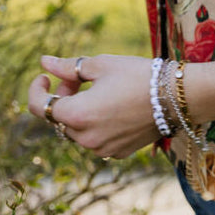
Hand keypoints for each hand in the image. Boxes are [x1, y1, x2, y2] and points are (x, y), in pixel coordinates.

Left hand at [28, 54, 158, 158]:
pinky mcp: (117, 152)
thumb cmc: (138, 75)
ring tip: (97, 90)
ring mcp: (102, 149)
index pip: (39, 107)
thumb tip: (44, 62)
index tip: (44, 76)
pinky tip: (111, 106)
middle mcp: (85, 138)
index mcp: (77, 115)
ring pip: (76, 130)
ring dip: (77, 111)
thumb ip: (67, 66)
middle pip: (58, 118)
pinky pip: (94, 138)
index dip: (36, 89)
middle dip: (62, 96)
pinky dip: (94, 123)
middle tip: (77, 77)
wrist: (178, 98)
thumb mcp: (99, 65)